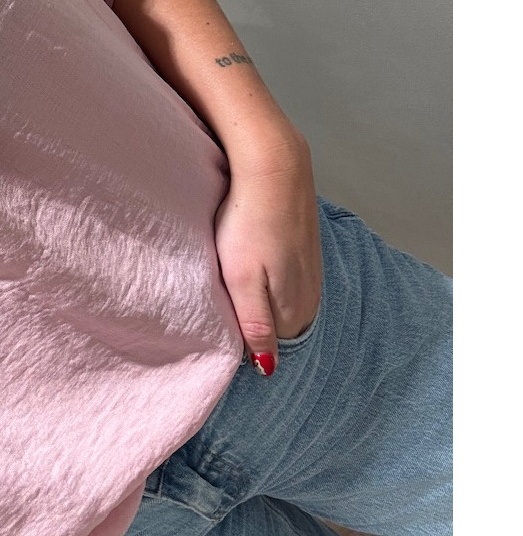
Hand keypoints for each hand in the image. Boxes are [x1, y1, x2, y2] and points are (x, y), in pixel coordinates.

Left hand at [214, 133, 321, 375]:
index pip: (272, 345)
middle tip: (226, 301)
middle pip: (281, 323)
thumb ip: (255, 325)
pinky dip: (273, 275)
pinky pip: (291, 275)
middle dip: (257, 321)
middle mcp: (310, 292)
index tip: (222, 325)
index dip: (246, 339)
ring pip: (286, 298)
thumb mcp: (243, 281)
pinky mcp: (307, 245)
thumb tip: (268, 368)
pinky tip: (256, 260)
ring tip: (238, 280)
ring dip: (265, 297)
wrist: (273, 167)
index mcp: (294, 307)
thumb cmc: (249, 223)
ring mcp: (312, 267)